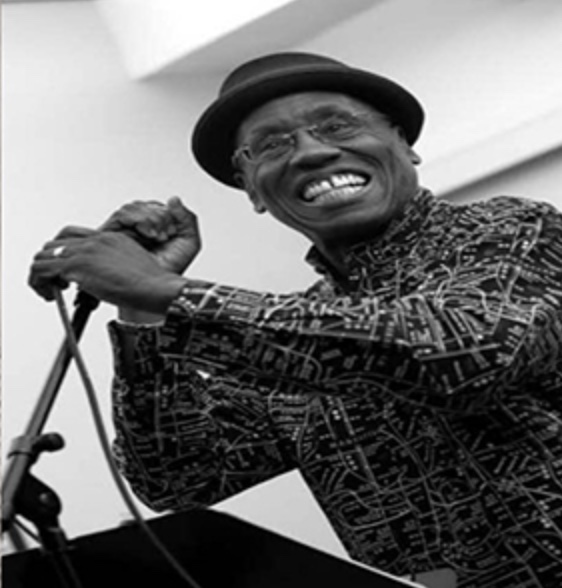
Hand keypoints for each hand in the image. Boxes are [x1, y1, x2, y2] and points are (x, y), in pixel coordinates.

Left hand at [29, 227, 186, 312]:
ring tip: (51, 291)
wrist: (157, 287)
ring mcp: (85, 251)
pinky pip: (41, 270)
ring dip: (42, 274)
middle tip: (57, 282)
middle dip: (51, 263)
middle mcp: (95, 240)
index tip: (65, 269)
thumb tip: (101, 278)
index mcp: (109, 238)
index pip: (72, 236)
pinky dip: (39, 283)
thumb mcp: (131, 266)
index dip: (63, 253)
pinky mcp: (77, 266)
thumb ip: (113, 265)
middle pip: (54, 243)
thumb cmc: (152, 283)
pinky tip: (50, 295)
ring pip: (43, 255)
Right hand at [99, 197, 200, 274]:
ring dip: (150, 217)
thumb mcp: (189, 243)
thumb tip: (174, 200)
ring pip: (133, 207)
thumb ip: (187, 219)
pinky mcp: (112, 234)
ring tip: (158, 236)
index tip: (174, 230)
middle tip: (166, 234)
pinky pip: (122, 215)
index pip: (158, 207)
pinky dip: (138, 219)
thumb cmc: (170, 271)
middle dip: (160, 216)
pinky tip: (148, 234)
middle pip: (145, 205)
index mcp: (156, 228)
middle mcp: (139, 228)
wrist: (157, 290)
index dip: (168, 213)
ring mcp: (125, 230)